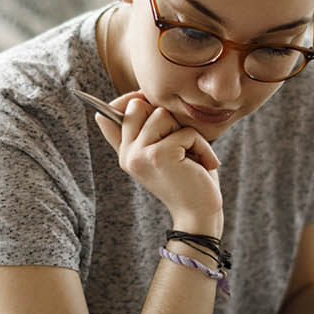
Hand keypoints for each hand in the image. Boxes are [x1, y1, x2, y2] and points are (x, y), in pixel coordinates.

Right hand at [95, 92, 222, 230]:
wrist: (199, 214)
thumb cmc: (189, 179)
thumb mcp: (165, 151)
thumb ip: (149, 130)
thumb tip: (134, 99)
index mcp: (125, 153)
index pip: (109, 114)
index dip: (131, 101)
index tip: (147, 103)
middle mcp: (126, 154)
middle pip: (138, 105)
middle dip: (166, 117)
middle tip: (180, 143)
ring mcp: (139, 155)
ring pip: (162, 114)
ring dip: (187, 133)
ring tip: (192, 156)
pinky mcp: (158, 156)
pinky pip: (185, 131)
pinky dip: (202, 146)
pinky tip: (204, 165)